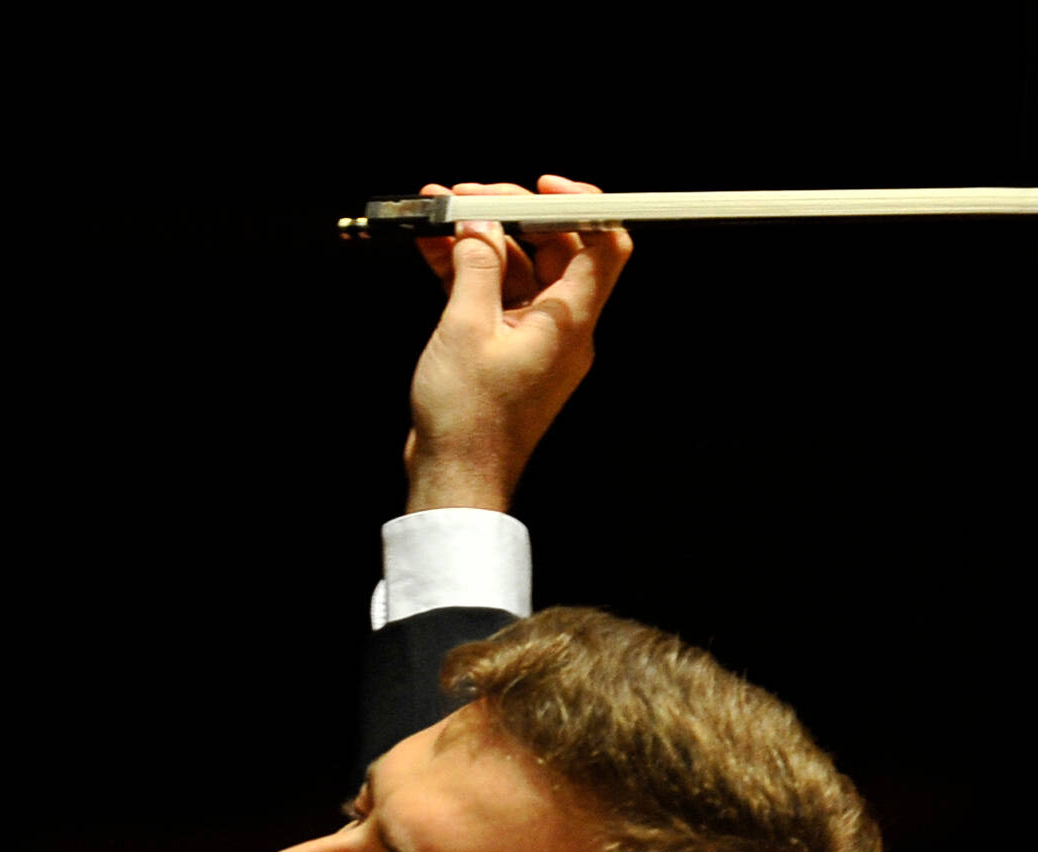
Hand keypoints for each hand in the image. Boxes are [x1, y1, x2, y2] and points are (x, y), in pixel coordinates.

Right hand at [404, 174, 633, 512]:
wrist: (456, 478)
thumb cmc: (470, 419)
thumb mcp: (465, 330)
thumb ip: (476, 268)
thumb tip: (478, 223)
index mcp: (570, 322)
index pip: (604, 243)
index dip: (579, 204)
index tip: (538, 186)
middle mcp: (560, 326)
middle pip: (553, 248)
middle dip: (509, 213)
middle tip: (464, 196)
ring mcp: (532, 337)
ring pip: (516, 268)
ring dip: (478, 239)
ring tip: (434, 213)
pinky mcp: (504, 348)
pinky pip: (494, 295)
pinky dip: (467, 270)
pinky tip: (433, 248)